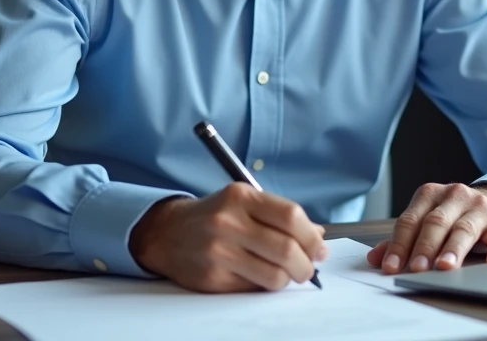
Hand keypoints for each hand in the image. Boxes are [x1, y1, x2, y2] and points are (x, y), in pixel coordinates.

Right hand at [129, 183, 327, 292]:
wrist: (167, 233)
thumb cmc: (214, 216)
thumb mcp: (244, 202)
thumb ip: (280, 215)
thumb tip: (318, 235)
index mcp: (241, 196)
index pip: (290, 216)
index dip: (312, 236)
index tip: (319, 248)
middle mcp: (228, 222)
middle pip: (286, 248)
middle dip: (306, 264)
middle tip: (308, 269)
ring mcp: (219, 251)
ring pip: (273, 275)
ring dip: (287, 279)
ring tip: (285, 274)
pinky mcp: (212, 278)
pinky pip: (253, 288)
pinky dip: (264, 286)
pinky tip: (260, 277)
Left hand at [366, 183, 486, 273]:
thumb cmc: (459, 217)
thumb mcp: (430, 221)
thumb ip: (404, 239)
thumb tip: (375, 258)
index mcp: (431, 194)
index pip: (410, 220)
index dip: (399, 244)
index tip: (390, 267)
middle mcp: (455, 196)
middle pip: (435, 223)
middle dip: (424, 247)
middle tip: (416, 268)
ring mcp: (480, 208)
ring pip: (463, 229)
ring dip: (453, 249)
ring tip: (444, 267)